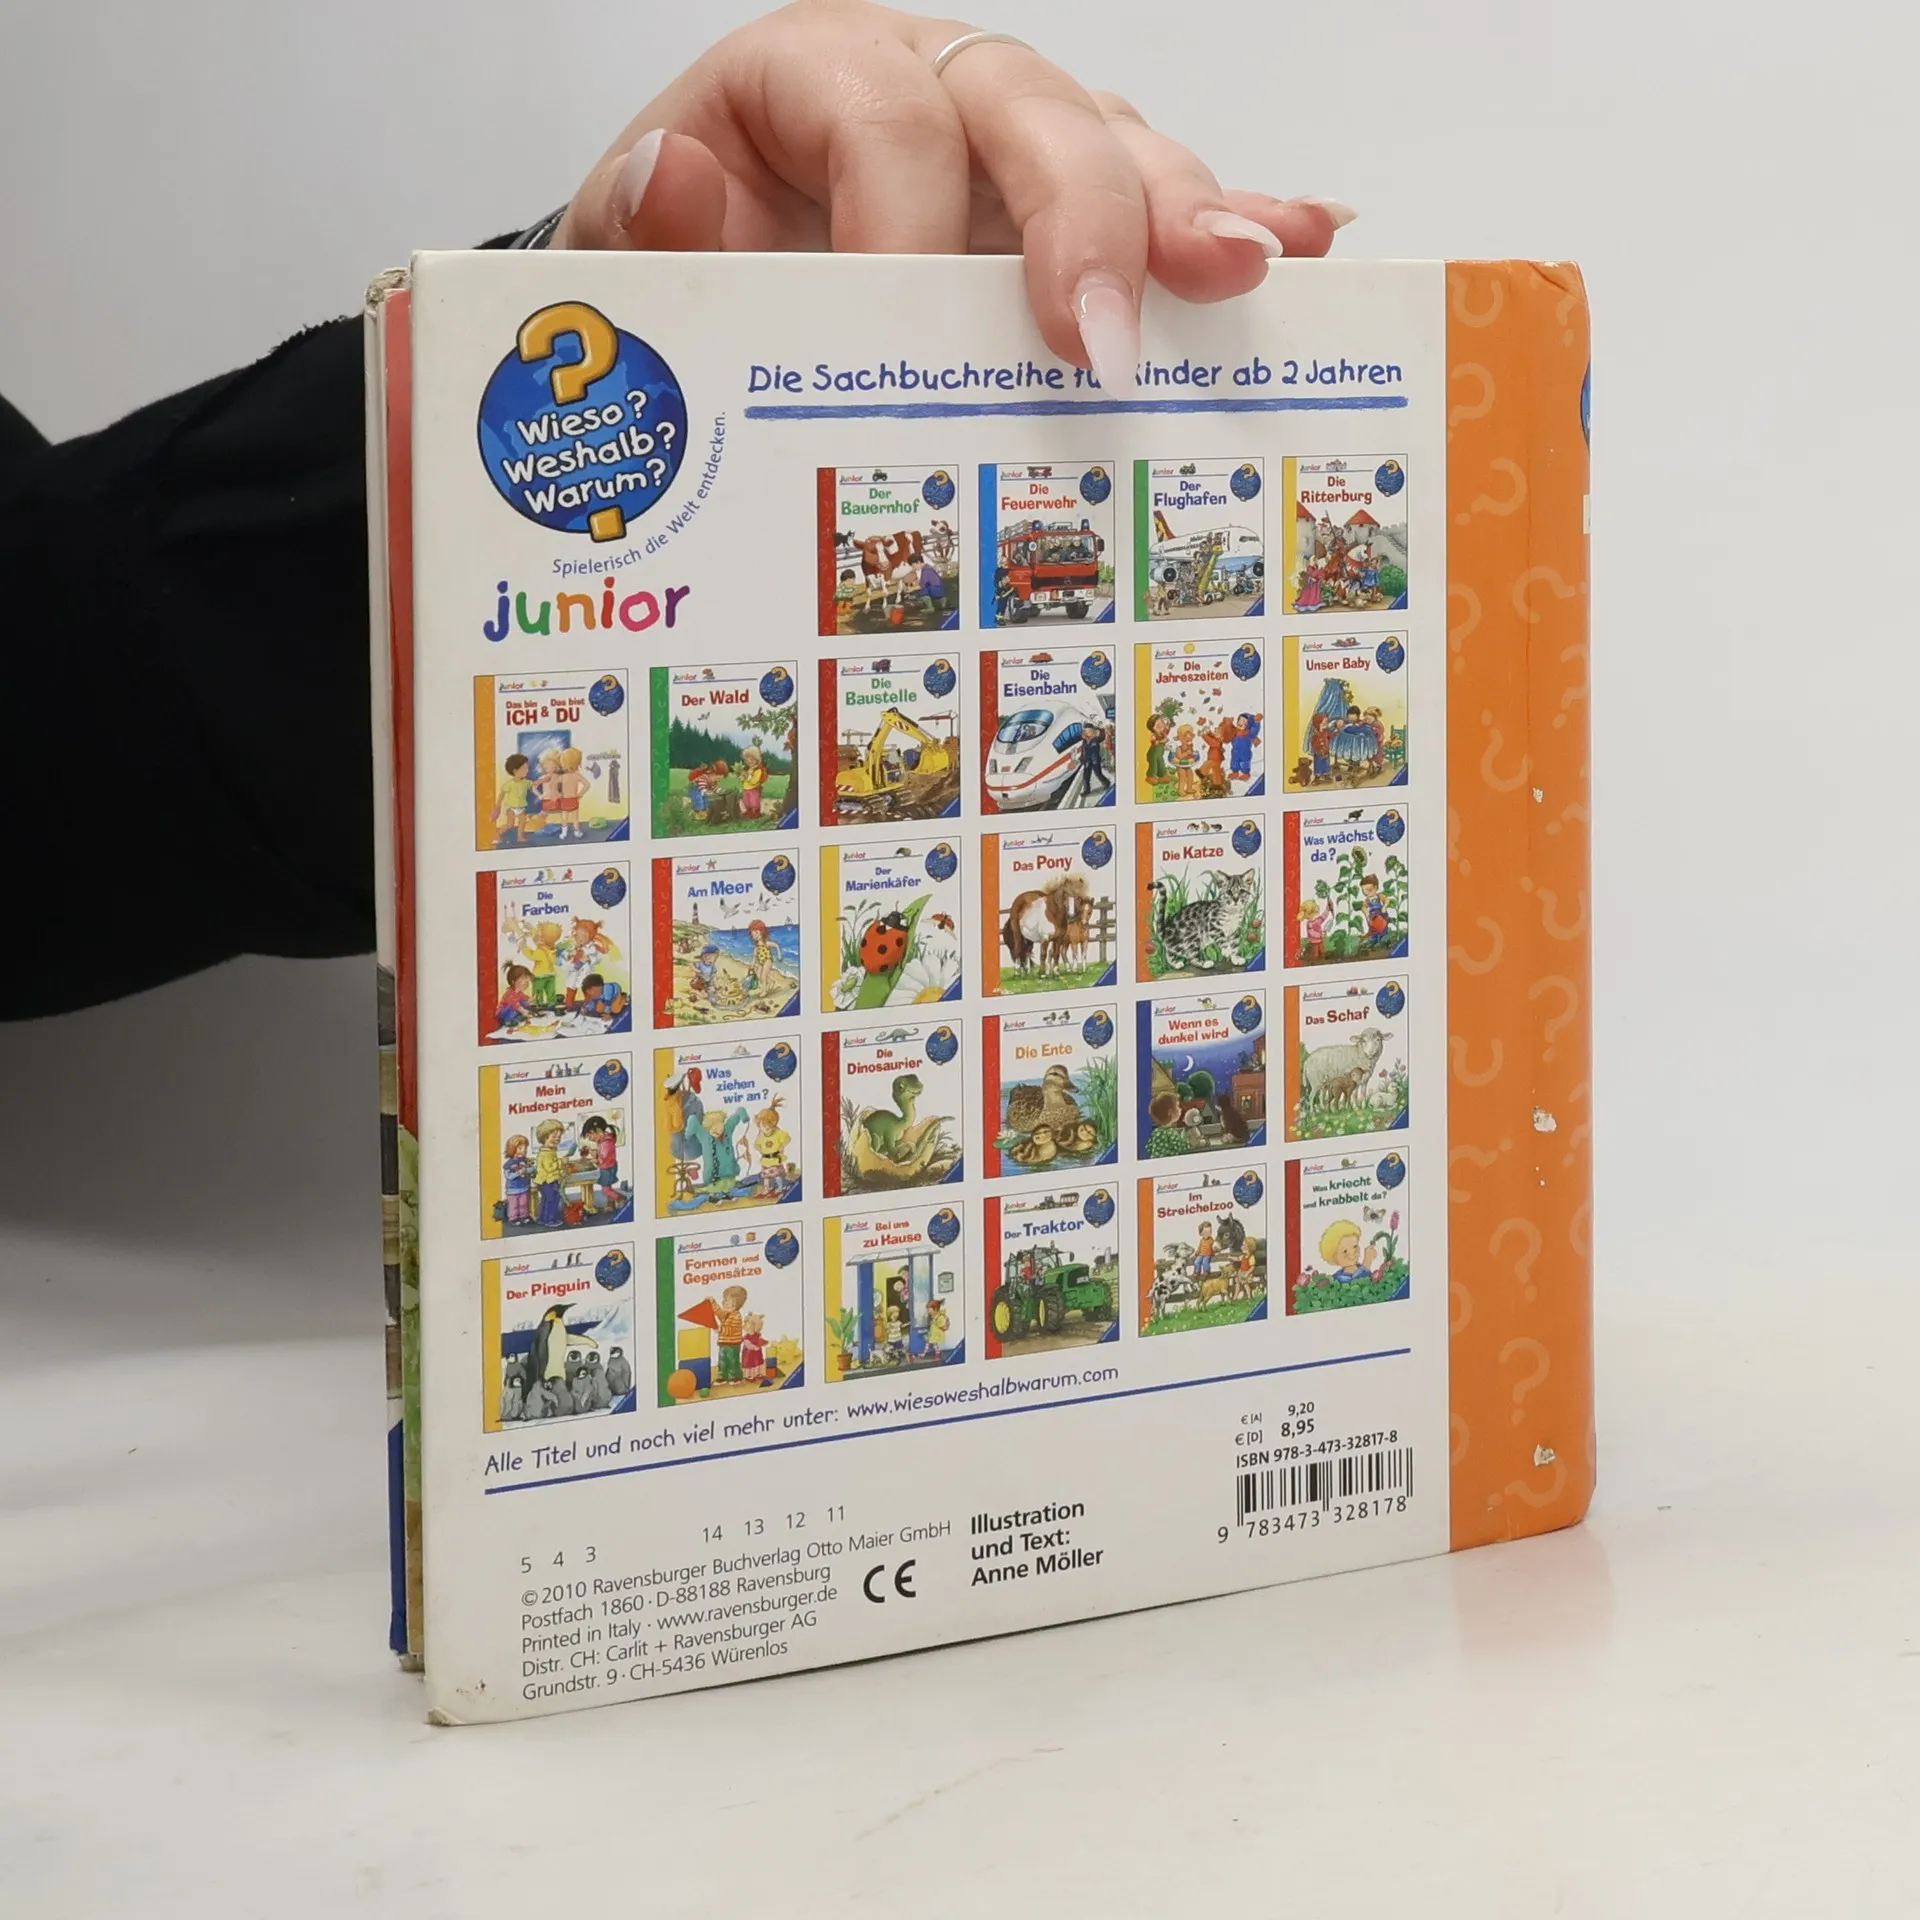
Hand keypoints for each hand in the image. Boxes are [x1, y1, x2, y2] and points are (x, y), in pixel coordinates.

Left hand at [553, 1, 1353, 390]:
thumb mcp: (633, 244)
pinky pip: (1164, 197)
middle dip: (1080, 223)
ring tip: (1243, 274)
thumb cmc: (693, 251)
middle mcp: (938, 87)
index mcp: (821, 73)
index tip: (912, 331)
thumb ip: (638, 223)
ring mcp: (1020, 144)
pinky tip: (1297, 249)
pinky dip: (1232, 223)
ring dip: (1186, 216)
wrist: (722, 260)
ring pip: (1117, 148)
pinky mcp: (1072, 208)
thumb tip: (677, 175)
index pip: (882, 118)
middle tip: (1096, 344)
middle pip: (1033, 112)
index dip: (904, 219)